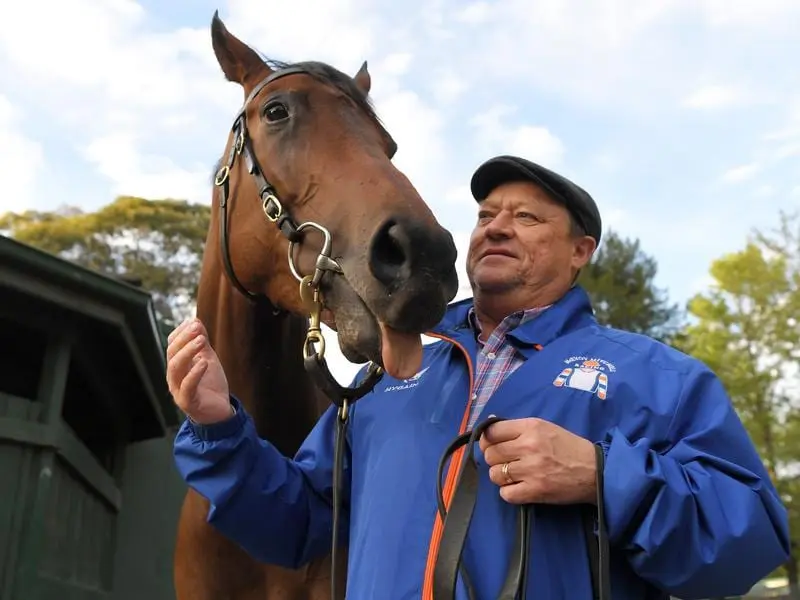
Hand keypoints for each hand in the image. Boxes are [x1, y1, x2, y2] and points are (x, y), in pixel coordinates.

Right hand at [167, 317, 232, 424]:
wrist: (219, 411)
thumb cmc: (210, 385)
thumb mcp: (207, 358)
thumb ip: (201, 342)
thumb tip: (195, 320)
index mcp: (177, 365)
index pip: (172, 344)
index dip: (181, 332)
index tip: (194, 321)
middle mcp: (174, 376)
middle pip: (172, 354)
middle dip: (184, 339)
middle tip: (197, 328)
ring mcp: (178, 389)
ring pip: (176, 367)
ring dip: (188, 351)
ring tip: (201, 340)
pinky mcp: (187, 401)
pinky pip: (187, 386)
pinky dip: (194, 373)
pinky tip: (204, 363)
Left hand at [479, 417, 596, 504]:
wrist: (596, 470)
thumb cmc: (570, 447)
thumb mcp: (545, 427)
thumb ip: (519, 428)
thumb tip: (490, 426)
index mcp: (531, 427)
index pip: (492, 431)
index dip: (487, 440)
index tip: (492, 445)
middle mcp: (529, 446)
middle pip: (490, 454)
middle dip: (494, 459)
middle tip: (506, 461)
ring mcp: (531, 469)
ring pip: (495, 474)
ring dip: (501, 476)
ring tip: (514, 475)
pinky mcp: (536, 491)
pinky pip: (506, 494)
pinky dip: (509, 492)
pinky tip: (519, 487)